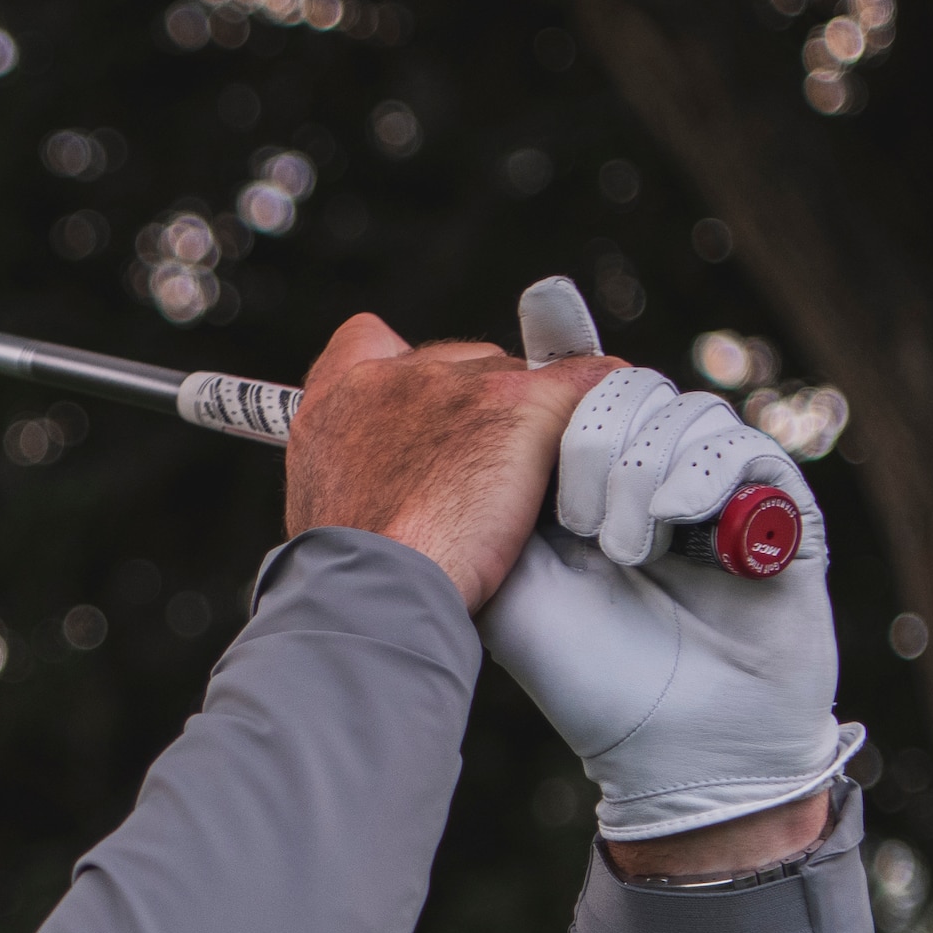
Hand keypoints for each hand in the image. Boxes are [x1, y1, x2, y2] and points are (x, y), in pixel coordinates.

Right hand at [280, 313, 591, 611]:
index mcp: (336, 401)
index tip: (430, 407)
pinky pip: (583, 380)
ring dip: (529, 422)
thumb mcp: (328, 510)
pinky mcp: (515, 404)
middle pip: (458, 362)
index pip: (368, 340)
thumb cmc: (358, 574)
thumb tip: (394, 479)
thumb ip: (356, 471)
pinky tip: (604, 433)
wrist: (382, 592)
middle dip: (477, 408)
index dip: (406, 369)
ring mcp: (454, 386)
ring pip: (517, 378)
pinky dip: (597, 401)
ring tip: (531, 484)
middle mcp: (390, 378)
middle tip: (485, 473)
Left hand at [477, 364, 862, 846]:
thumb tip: (461, 408)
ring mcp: (722, 491)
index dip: (565, 341)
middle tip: (575, 522)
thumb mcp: (507, 577)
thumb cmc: (582, 672)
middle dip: (593, 440)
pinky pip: (746, 451)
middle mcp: (658, 474)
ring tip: (622, 551)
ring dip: (642, 473)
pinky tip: (674, 524)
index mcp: (593, 480)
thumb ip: (486, 494)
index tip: (545, 310)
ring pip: (687, 412)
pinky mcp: (781, 515)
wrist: (671, 750)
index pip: (580, 383)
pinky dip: (702, 476)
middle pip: (630, 387)